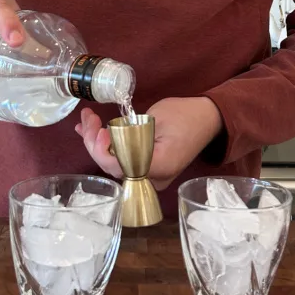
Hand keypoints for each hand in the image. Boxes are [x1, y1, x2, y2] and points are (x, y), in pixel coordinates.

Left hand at [75, 96, 222, 190]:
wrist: (208, 120)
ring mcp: (150, 177)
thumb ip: (130, 133)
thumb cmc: (185, 115)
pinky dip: (107, 146)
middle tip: (87, 118)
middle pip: (114, 167)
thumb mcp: (156, 118)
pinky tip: (92, 132)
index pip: (120, 166)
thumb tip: (102, 138)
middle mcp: (153, 179)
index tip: (99, 128)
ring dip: (97, 143)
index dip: (102, 150)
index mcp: (159, 167)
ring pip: (115, 164)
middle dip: (94, 142)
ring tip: (87, 120)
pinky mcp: (147, 169)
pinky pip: (122, 161)